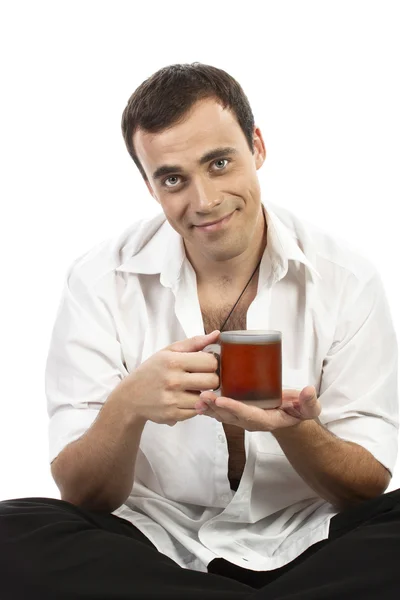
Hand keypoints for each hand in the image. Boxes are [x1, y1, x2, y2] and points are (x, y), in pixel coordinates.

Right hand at [116, 331, 219, 425]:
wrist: (130, 396)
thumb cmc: (153, 370)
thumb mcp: (168, 352)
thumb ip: (194, 343)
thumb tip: (217, 334)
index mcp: (173, 361)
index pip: (211, 362)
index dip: (212, 363)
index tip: (206, 364)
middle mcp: (173, 381)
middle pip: (213, 381)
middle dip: (211, 379)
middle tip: (202, 378)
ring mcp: (172, 400)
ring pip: (206, 398)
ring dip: (203, 394)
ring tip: (193, 389)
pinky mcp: (173, 415)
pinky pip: (197, 411)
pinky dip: (195, 406)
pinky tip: (185, 399)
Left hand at [195, 386, 320, 430]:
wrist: (290, 418)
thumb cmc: (298, 411)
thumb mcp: (308, 409)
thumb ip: (309, 402)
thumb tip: (308, 391)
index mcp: (266, 420)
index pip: (248, 414)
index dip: (235, 407)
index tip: (222, 400)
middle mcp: (251, 421)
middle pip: (230, 415)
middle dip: (216, 406)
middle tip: (203, 396)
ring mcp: (242, 419)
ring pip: (222, 414)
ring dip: (209, 407)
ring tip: (197, 398)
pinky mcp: (237, 413)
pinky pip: (221, 411)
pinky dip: (209, 406)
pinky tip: (198, 400)